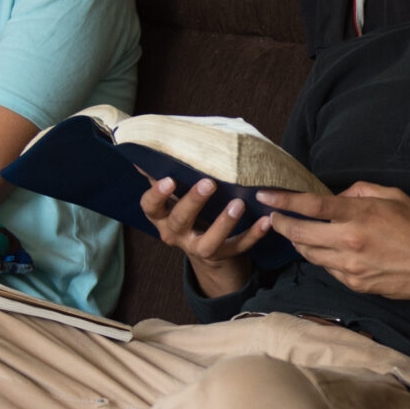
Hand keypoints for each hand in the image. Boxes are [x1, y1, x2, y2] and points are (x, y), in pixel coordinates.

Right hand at [141, 174, 271, 296]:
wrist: (202, 244)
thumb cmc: (185, 208)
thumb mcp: (171, 195)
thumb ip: (161, 175)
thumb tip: (144, 153)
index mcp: (161, 216)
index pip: (150, 206)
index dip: (157, 195)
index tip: (169, 179)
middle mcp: (174, 234)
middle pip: (180, 220)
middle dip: (193, 202)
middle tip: (209, 183)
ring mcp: (197, 248)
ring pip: (208, 242)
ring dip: (223, 223)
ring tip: (238, 204)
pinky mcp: (221, 255)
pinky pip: (237, 247)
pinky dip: (252, 236)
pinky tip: (265, 221)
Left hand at [256, 182, 409, 307]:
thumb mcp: (394, 197)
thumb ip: (361, 192)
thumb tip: (338, 198)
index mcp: (359, 216)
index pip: (310, 206)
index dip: (283, 200)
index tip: (265, 195)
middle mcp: (349, 242)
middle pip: (299, 234)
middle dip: (281, 224)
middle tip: (273, 216)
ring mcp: (349, 267)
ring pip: (309, 254)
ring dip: (298, 241)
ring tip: (296, 231)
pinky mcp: (353, 284)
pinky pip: (326, 268)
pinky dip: (322, 256)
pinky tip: (327, 249)